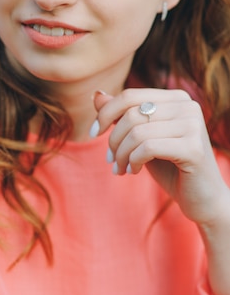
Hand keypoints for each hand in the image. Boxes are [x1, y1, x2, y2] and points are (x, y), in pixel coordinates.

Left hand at [92, 88, 228, 228]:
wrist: (201, 199)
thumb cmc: (170, 167)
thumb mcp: (141, 138)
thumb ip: (122, 116)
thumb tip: (97, 95)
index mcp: (176, 98)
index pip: (129, 96)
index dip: (105, 114)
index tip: (93, 134)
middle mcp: (188, 106)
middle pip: (131, 114)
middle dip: (113, 140)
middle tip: (111, 161)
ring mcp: (193, 125)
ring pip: (137, 132)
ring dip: (121, 154)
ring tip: (120, 169)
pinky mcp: (193, 148)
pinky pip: (148, 148)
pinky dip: (133, 161)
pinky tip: (133, 171)